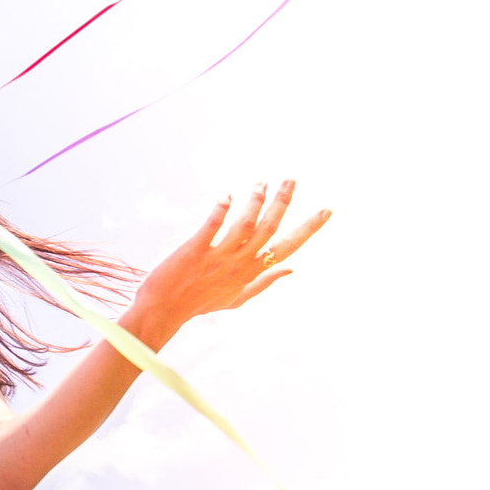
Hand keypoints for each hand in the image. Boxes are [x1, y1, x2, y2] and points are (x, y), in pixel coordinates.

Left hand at [135, 181, 329, 332]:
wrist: (164, 310)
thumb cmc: (200, 303)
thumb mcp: (238, 298)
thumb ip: (265, 282)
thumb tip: (290, 269)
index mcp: (252, 271)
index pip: (287, 247)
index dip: (308, 228)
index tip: (326, 210)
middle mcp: (239, 263)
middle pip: (268, 229)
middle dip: (282, 203)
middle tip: (291, 179)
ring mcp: (218, 257)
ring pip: (244, 226)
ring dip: (254, 202)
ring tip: (262, 182)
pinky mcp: (194, 251)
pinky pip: (211, 228)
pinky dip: (220, 211)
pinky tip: (226, 195)